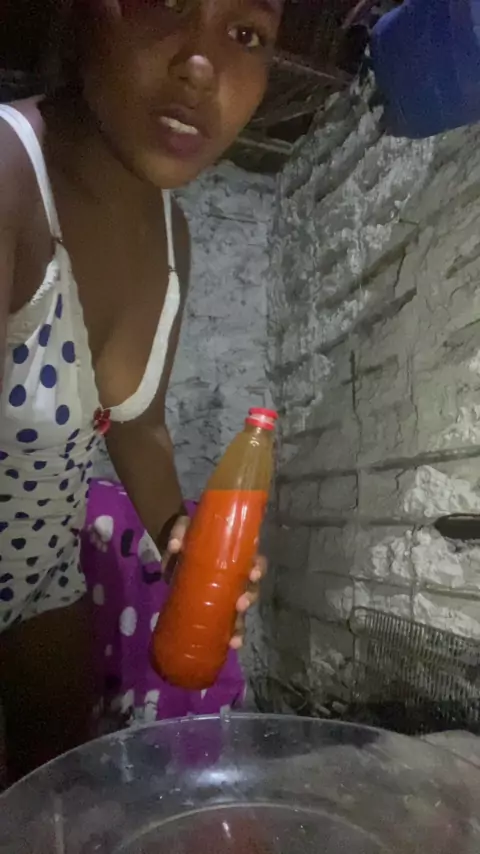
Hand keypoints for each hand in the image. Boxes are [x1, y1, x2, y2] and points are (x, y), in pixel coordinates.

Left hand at [166, 515, 266, 649]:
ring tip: (234, 634)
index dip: (257, 568)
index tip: (253, 573)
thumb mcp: (182, 531)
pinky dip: (231, 635)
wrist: (172, 553)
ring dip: (241, 622)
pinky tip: (231, 645)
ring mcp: (224, 594)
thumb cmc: (184, 540)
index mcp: (233, 557)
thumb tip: (175, 545)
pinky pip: (226, 624)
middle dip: (250, 597)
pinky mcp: (212, 609)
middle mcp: (234, 577)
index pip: (253, 561)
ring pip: (240, 610)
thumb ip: (179, 533)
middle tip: (241, 603)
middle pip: (251, 588)